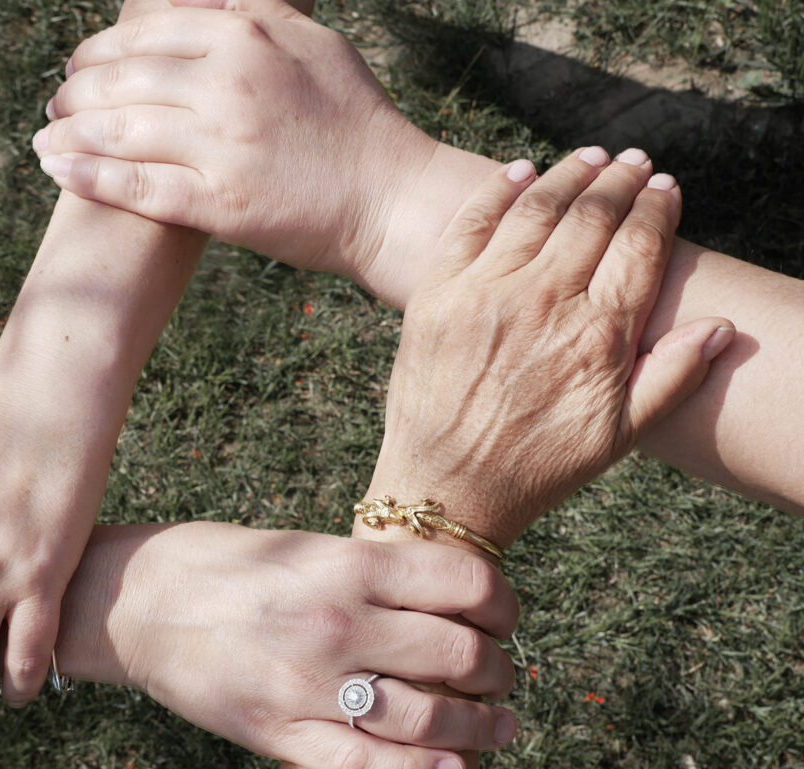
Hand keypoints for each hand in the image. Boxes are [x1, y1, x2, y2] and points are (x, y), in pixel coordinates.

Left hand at [31, 1, 437, 291]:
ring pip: (121, 131)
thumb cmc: (358, 122)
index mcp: (247, 38)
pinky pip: (138, 186)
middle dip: (76, 92)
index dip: (100, 49)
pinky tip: (60, 170)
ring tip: (47, 139)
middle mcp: (228, 85)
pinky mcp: (221, 205)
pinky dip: (91, 176)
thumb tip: (200, 2)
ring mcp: (222, 146)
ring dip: (71, 133)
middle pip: (123, 79)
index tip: (80, 66)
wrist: (392, 198)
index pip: (146, 34)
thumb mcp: (313, 43)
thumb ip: (253, 15)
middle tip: (57, 106)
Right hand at [66, 522, 518, 768]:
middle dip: (497, 669)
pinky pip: (369, 767)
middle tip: (500, 673)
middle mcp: (338, 622)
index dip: (503, 602)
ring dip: (480, 726)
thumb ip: (372, 573)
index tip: (502, 616)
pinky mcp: (281, 733)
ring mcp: (310, 684)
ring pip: (429, 718)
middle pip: (459, 653)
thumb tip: (444, 601)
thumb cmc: (223, 563)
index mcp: (345, 564)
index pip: (464, 582)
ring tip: (499, 726)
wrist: (137, 601)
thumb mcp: (302, 546)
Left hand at [363, 148, 735, 544]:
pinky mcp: (437, 296)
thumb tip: (722, 327)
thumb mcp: (620, 437)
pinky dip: (497, 191)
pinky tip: (520, 172)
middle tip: (632, 163)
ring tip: (590, 159)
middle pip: (591, 217)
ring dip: (568, 175)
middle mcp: (543, 303)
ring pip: (535, 209)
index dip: (657, 209)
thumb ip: (673, 377)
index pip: (639, 247)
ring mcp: (485, 294)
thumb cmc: (537, 468)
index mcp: (597, 336)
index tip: (666, 188)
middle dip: (619, 181)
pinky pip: (469, 224)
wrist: (446, 488)